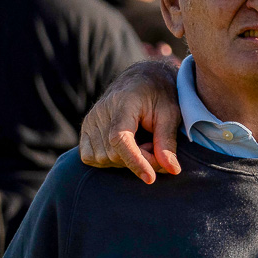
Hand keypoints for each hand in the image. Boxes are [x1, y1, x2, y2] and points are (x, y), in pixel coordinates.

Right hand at [78, 58, 182, 182]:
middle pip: (114, 153)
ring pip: (103, 159)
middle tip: (155, 146)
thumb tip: (172, 170)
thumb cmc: (160, 94)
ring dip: (125, 160)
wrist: (142, 79)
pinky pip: (91, 158)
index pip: (120, 139)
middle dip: (140, 160)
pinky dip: (109, 160)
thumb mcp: (171, 113)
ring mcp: (89, 120)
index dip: (135, 161)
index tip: (150, 178)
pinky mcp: (85, 129)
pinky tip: (126, 148)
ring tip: (142, 142)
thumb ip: (168, 141)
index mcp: (123, 102)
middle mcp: (100, 111)